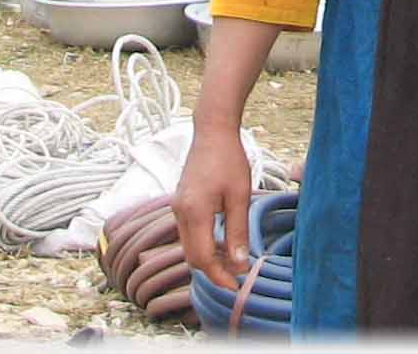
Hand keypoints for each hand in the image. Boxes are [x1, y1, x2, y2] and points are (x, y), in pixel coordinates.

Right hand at [171, 125, 253, 290]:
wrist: (213, 130)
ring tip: (232, 260)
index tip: (236, 286)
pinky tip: (221, 241)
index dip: (219, 276)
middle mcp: (180, 212)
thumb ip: (237, 231)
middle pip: (192, 256)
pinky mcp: (180, 202)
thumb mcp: (240, 196)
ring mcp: (177, 207)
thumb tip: (239, 263)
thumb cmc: (229, 159)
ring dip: (208, 257)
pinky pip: (188, 232)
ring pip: (189, 245)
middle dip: (213, 270)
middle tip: (237, 276)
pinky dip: (203, 243)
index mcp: (194, 212)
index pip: (202, 258)